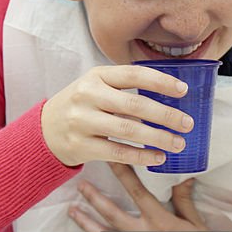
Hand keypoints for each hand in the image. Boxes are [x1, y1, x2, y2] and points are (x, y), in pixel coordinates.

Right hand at [40, 65, 194, 167]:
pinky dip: (141, 157)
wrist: (44, 130)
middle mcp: (87, 96)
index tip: (183, 90)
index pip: (133, 74)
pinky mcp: (81, 146)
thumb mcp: (96, 86)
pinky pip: (117, 153)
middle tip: (187, 123)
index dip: (161, 81)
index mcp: (96, 76)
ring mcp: (82, 121)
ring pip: (128, 131)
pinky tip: (158, 157)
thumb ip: (125, 87)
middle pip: (134, 105)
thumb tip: (169, 96)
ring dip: (158, 138)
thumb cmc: (82, 105)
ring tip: (178, 143)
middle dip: (166, 115)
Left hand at [68, 163, 217, 231]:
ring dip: (87, 223)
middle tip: (80, 186)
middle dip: (95, 198)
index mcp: (158, 219)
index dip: (123, 173)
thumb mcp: (196, 222)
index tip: (110, 159)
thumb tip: (185, 174)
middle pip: (113, 213)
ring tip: (73, 212)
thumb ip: (184, 199)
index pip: (137, 191)